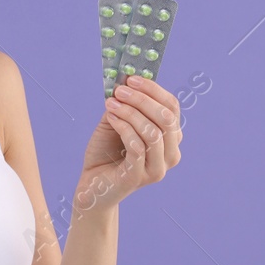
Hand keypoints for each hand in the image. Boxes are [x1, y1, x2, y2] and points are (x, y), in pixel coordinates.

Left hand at [78, 75, 183, 212]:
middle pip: (166, 118)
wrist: (92, 186)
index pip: (172, 108)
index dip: (154, 89)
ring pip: (153, 132)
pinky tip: (110, 118)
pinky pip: (137, 146)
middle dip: (142, 99)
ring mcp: (157, 169)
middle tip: (120, 90)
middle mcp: (171, 155)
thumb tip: (127, 80)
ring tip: (111, 104)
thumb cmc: (107, 152)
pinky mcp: (139, 177)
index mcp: (171, 139)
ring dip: (130, 112)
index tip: (131, 78)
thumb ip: (127, 105)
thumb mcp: (118, 122)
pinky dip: (123, 127)